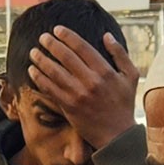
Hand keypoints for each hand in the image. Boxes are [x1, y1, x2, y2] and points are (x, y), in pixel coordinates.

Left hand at [28, 26, 141, 150]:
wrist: (117, 135)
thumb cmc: (124, 104)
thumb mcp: (130, 76)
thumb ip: (120, 54)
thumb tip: (106, 35)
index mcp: (105, 71)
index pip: (82, 48)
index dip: (67, 36)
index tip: (57, 29)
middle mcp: (90, 82)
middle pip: (65, 57)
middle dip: (51, 44)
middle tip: (42, 37)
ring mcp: (78, 95)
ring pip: (54, 72)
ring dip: (41, 60)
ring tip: (34, 52)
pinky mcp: (69, 107)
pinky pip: (50, 89)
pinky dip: (40, 79)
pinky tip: (33, 71)